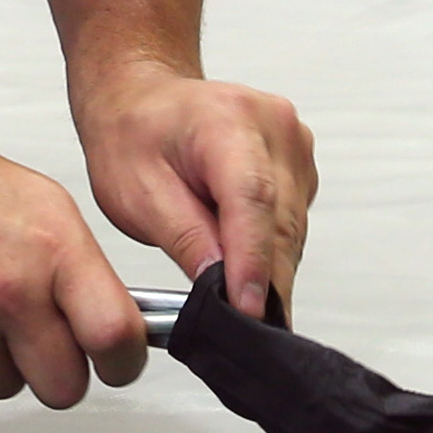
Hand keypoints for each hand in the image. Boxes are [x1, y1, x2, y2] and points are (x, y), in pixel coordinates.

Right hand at [0, 128, 149, 406]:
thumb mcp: (49, 207)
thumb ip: (85, 272)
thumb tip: (118, 327)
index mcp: (54, 251)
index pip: (113, 336)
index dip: (123, 362)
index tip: (117, 363)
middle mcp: (8, 290)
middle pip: (62, 387)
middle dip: (59, 373)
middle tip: (43, 343)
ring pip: (5, 388)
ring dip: (0, 363)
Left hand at [75, 62, 314, 318]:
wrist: (144, 99)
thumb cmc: (133, 135)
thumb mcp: (136, 193)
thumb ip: (184, 238)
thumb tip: (221, 285)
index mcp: (226, 119)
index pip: (252, 198)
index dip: (252, 260)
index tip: (246, 309)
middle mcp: (272, 125)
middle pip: (280, 220)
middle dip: (263, 282)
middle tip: (243, 332)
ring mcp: (293, 142)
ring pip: (292, 228)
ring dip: (269, 271)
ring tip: (238, 305)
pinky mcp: (299, 164)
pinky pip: (293, 222)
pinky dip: (272, 251)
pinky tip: (243, 264)